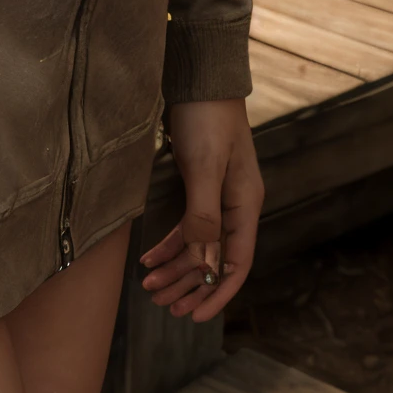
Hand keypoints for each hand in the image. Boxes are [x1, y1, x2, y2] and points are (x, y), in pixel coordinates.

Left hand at [140, 98, 262, 322]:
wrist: (198, 75)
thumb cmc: (205, 117)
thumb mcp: (204, 165)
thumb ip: (204, 213)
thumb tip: (205, 260)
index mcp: (245, 204)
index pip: (237, 262)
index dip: (218, 293)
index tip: (197, 317)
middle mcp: (235, 204)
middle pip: (215, 259)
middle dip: (190, 285)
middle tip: (163, 307)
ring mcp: (216, 194)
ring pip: (198, 244)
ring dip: (176, 267)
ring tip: (150, 288)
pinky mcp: (198, 183)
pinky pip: (186, 225)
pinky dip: (169, 243)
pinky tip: (147, 258)